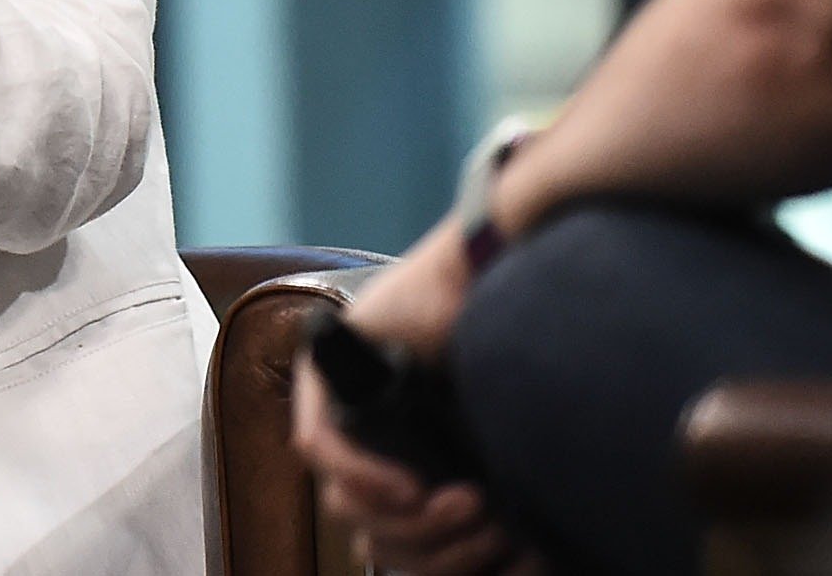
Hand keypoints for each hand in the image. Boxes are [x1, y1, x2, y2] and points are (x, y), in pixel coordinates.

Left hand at [290, 220, 540, 574]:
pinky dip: (365, 478)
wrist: (503, 283)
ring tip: (468, 505)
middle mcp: (365, 434)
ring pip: (343, 499)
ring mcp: (338, 402)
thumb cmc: (512, 360)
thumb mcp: (496, 450)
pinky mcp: (323, 370)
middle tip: (488, 529)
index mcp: (402, 457)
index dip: (430, 559)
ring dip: (409, 520)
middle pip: (367, 526)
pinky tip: (412, 488)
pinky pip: (320, 445)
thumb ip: (474, 501)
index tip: (488, 556)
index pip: (387, 535)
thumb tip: (477, 565)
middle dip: (432, 546)